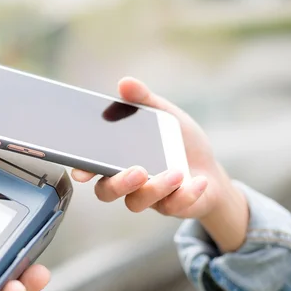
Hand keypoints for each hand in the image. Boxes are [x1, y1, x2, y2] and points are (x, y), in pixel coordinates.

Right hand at [71, 77, 248, 250]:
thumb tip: (125, 82)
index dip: (83, 170)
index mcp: (118, 159)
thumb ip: (144, 100)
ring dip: (156, 188)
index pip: (92, 167)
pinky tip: (198, 181)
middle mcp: (126, 182)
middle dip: (119, 183)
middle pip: (107, 192)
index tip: (81, 171)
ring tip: (177, 172)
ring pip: (137, 202)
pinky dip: (186, 195)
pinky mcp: (170, 207)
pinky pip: (171, 207)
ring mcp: (147, 198)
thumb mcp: (164, 115)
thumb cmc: (179, 143)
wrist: (209, 169)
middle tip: (137, 170)